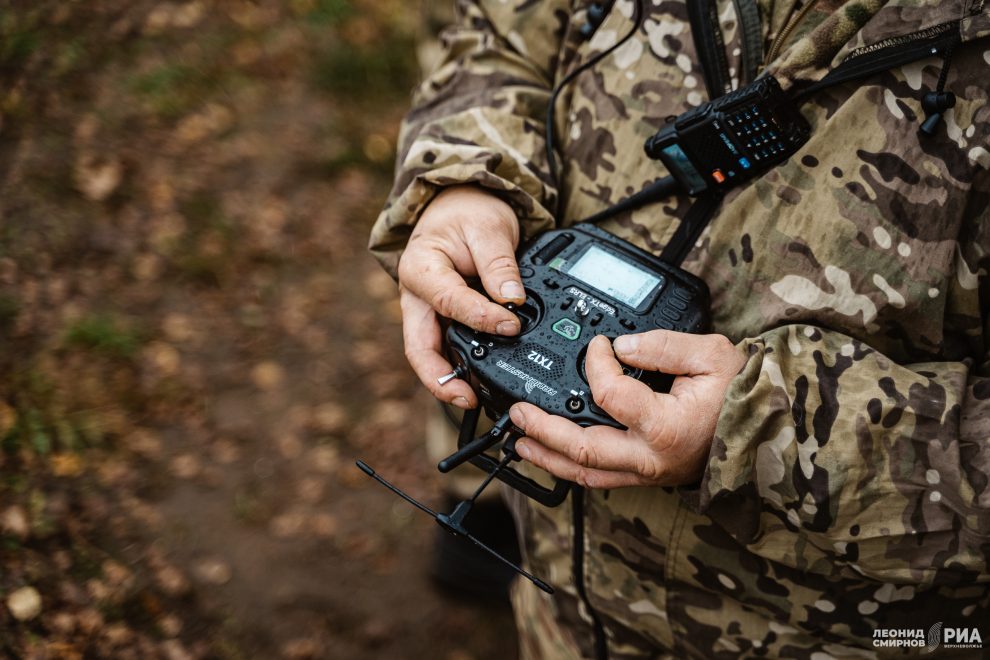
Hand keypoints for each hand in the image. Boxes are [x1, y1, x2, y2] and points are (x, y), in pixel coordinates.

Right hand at [397, 185, 524, 409]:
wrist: (458, 207)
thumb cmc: (467, 214)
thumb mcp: (488, 227)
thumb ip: (499, 263)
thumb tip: (513, 298)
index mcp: (421, 269)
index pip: (449, 302)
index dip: (481, 318)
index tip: (511, 325)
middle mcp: (417, 297)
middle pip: (420, 347)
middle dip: (440, 379)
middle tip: (468, 398)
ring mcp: (426, 313)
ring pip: (431, 354)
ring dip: (450, 380)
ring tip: (476, 399)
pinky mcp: (441, 321)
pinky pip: (448, 348)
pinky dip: (463, 366)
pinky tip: (482, 380)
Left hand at [508, 331, 745, 487]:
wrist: (770, 434)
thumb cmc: (746, 397)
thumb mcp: (711, 356)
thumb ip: (661, 347)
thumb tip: (620, 347)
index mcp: (666, 428)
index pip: (609, 395)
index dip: (595, 365)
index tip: (597, 346)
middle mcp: (651, 458)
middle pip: (581, 449)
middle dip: (543, 429)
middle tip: (516, 411)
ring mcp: (648, 473)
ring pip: (585, 473)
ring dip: (549, 456)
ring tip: (520, 440)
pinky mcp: (648, 476)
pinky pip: (601, 478)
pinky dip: (572, 466)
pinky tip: (553, 454)